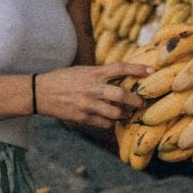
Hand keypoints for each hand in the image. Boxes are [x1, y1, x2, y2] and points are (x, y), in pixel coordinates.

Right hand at [34, 62, 153, 128]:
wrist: (41, 92)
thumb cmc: (63, 78)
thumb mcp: (82, 71)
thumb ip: (100, 75)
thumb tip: (121, 77)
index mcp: (93, 73)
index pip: (120, 68)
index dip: (138, 69)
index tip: (151, 70)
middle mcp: (93, 88)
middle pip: (122, 95)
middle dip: (136, 100)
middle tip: (142, 102)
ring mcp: (88, 105)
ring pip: (116, 113)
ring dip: (124, 114)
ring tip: (127, 113)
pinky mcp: (83, 118)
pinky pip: (104, 124)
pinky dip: (110, 122)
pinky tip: (109, 119)